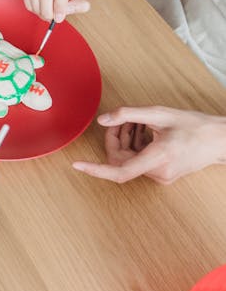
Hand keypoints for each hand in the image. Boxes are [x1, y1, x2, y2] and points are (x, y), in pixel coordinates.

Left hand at [73, 106, 225, 183]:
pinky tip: (145, 131)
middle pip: (121, 159)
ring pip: (130, 159)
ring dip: (127, 140)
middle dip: (116, 138)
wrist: (221, 140)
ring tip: (138, 122)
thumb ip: (128, 115)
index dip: (96, 169)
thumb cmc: (195, 126)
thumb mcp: (160, 114)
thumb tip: (103, 120)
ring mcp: (161, 176)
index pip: (120, 171)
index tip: (78, 165)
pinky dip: (137, 145)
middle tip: (123, 119)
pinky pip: (139, 161)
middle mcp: (158, 172)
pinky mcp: (163, 174)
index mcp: (158, 158)